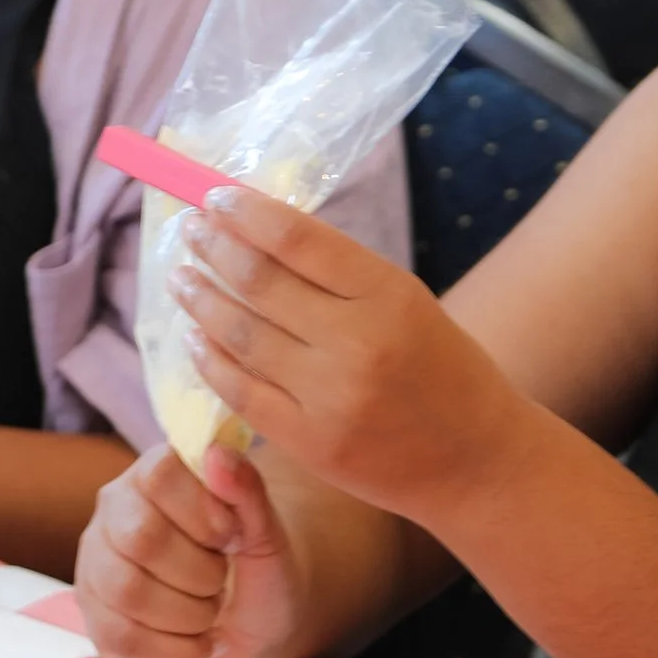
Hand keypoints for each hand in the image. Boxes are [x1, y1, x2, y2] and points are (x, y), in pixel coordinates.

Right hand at [74, 440, 304, 657]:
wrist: (253, 624)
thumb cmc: (258, 569)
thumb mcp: (268, 533)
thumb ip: (248, 491)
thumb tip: (216, 455)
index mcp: (155, 475)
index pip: (159, 475)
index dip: (202, 513)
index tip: (232, 538)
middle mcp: (115, 511)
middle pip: (142, 537)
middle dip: (199, 573)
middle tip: (221, 581)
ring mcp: (96, 563)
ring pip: (127, 591)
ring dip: (188, 614)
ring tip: (209, 612)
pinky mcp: (93, 616)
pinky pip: (120, 637)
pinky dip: (172, 650)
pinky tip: (196, 644)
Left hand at [172, 187, 508, 518]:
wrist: (475, 459)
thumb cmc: (443, 369)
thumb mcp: (408, 303)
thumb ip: (341, 275)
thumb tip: (257, 231)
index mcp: (390, 296)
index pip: (298, 239)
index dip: (246, 213)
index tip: (215, 197)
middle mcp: (358, 344)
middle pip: (260, 283)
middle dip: (214, 248)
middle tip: (189, 230)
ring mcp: (329, 398)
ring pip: (241, 336)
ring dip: (201, 301)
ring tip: (182, 278)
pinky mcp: (310, 443)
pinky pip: (241, 393)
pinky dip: (209, 361)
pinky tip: (194, 338)